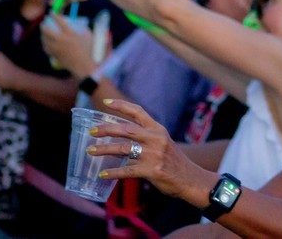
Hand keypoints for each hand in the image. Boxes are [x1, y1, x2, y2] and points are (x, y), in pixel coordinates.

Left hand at [40, 15, 95, 78]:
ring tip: (43, 32)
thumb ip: (84, 30)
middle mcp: (61, 41)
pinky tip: (46, 43)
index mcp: (71, 34)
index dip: (54, 16)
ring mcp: (57, 49)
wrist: (86, 67)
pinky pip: (47, 49)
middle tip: (44, 23)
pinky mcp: (56, 56)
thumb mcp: (91, 37)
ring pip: (45, 40)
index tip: (51, 13)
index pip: (59, 22)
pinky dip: (45, 44)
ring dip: (43, 35)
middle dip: (44, 25)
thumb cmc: (91, 51)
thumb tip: (80, 25)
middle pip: (47, 31)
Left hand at [88, 99, 216, 204]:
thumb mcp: (163, 142)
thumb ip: (146, 137)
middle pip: (126, 129)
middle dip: (106, 129)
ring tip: (91, 151)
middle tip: (92, 131)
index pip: (138, 111)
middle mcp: (156, 138)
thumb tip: (121, 136)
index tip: (106, 103)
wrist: (191, 179)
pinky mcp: (151, 170)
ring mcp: (154, 154)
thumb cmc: (174, 161)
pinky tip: (103, 174)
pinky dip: (113, 172)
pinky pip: (127, 171)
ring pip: (123, 149)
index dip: (121, 106)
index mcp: (158, 129)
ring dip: (104, 150)